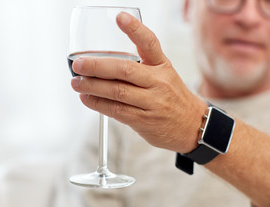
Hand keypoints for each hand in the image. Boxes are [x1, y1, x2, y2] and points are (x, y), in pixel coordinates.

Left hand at [71, 12, 205, 152]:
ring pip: (117, 92)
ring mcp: (152, 103)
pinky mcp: (144, 121)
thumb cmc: (173, 98)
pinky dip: (98, 104)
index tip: (119, 17)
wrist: (193, 126)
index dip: (135, 29)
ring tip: (76, 83)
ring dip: (92, 87)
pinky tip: (87, 99)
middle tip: (79, 64)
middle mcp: (159, 83)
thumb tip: (105, 63)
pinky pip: (117, 111)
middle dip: (97, 66)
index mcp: (163, 66)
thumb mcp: (165, 76)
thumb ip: (141, 67)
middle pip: (125, 70)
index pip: (150, 43)